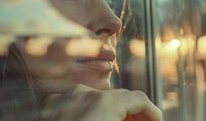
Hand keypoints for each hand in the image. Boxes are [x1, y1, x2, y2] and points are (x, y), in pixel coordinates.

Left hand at [42, 84, 161, 120]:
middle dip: (133, 113)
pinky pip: (78, 103)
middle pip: (119, 97)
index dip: (152, 112)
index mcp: (104, 102)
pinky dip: (91, 111)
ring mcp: (67, 98)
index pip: (139, 99)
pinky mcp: (53, 106)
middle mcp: (84, 93)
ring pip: (99, 98)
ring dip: (113, 111)